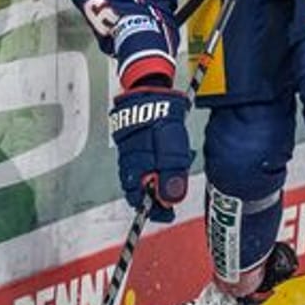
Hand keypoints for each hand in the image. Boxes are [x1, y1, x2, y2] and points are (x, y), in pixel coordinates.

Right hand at [110, 88, 191, 222]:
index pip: (142, 201)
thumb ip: (171, 175)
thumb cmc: (161, 119)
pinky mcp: (132, 146)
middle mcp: (128, 165)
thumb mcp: (173, 150)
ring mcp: (129, 155)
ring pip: (143, 178)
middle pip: (141, 192)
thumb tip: (169, 201)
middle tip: (175, 192)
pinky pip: (144, 164)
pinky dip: (156, 167)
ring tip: (175, 167)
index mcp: (136, 169)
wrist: (148, 90)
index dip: (157, 210)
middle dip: (159, 195)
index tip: (169, 214)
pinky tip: (167, 157)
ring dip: (159, 180)